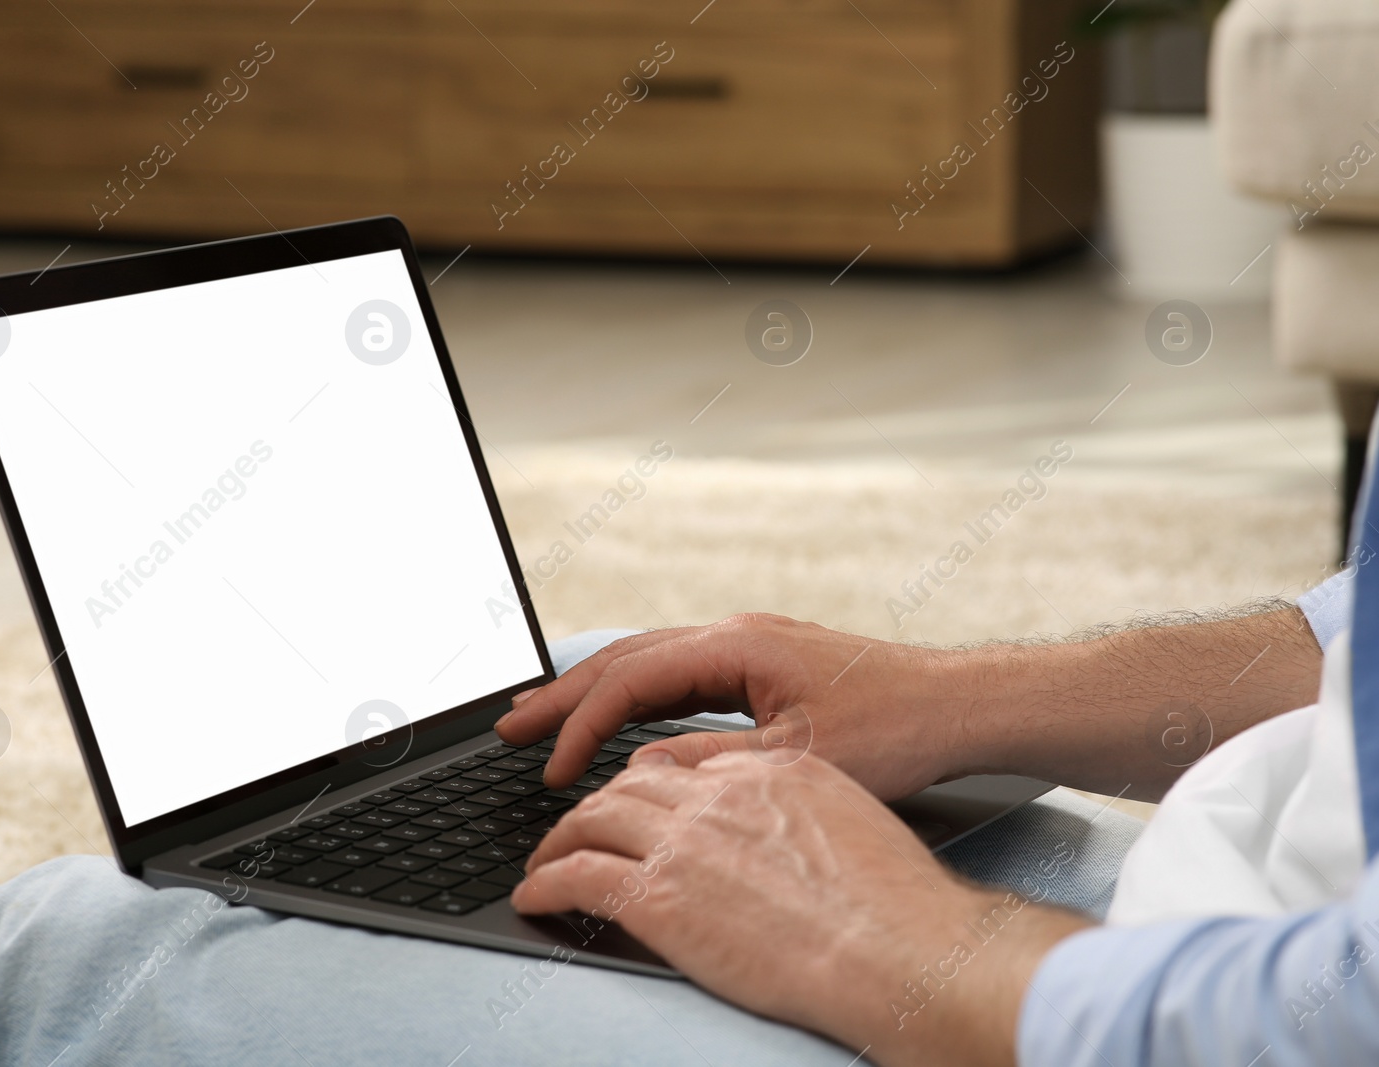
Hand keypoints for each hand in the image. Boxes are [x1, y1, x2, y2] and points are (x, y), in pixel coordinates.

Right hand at [496, 614, 970, 798]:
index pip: (632, 682)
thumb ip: (714, 764)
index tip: (552, 771)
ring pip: (648, 660)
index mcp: (736, 647)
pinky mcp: (762, 662)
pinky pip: (678, 673)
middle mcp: (734, 634)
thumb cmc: (897, 729)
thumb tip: (642, 774)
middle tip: (505, 724)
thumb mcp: (798, 760)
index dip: (583, 727)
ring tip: (542, 717)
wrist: (958, 704)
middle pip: (626, 658)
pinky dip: (635, 695)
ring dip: (593, 690)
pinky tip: (618, 716)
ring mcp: (748, 645)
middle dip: (563, 694)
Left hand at [511, 753, 1090, 1065]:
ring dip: (558, 839)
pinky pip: (577, 876)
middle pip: (626, 783)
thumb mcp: (848, 817)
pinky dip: (545, 883)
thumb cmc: (893, 901)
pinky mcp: (658, 895)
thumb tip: (765, 819)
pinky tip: (535, 894)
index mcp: (765, 771)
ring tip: (543, 859)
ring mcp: (682, 842)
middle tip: (571, 824)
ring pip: (590, 819)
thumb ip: (794, 802)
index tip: (630, 801)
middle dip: (591, 801)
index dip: (645, 783)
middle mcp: (716, 794)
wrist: (900, 948)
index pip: (681, 764)